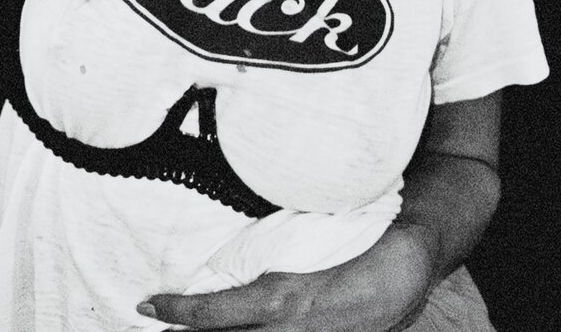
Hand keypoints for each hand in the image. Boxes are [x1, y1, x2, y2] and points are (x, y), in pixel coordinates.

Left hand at [141, 223, 436, 331]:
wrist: (413, 263)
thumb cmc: (363, 239)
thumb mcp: (320, 238)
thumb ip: (279, 249)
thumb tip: (238, 251)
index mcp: (286, 300)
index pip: (220, 314)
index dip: (181, 312)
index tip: (147, 304)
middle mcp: (290, 330)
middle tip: (154, 321)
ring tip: (180, 327)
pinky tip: (229, 326)